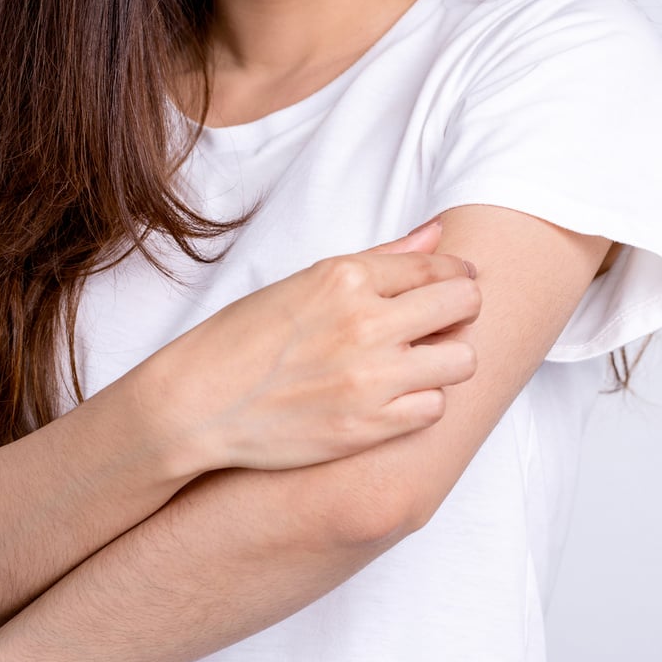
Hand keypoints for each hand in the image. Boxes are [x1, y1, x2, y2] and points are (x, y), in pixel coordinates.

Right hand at [129, 219, 480, 476]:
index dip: (457, 277)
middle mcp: (364, 322)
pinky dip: (423, 404)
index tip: (453, 286)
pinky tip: (396, 399)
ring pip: (462, 360)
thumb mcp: (306, 282)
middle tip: (440, 326)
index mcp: (346, 277)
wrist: (196, 405)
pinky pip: (436, 408)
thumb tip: (439, 234)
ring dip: (446, 362)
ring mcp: (370, 377)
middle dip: (460, 313)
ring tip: (418, 365)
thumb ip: (380, 259)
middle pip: (465, 305)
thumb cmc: (245, 340)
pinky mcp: (369, 426)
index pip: (441, 267)